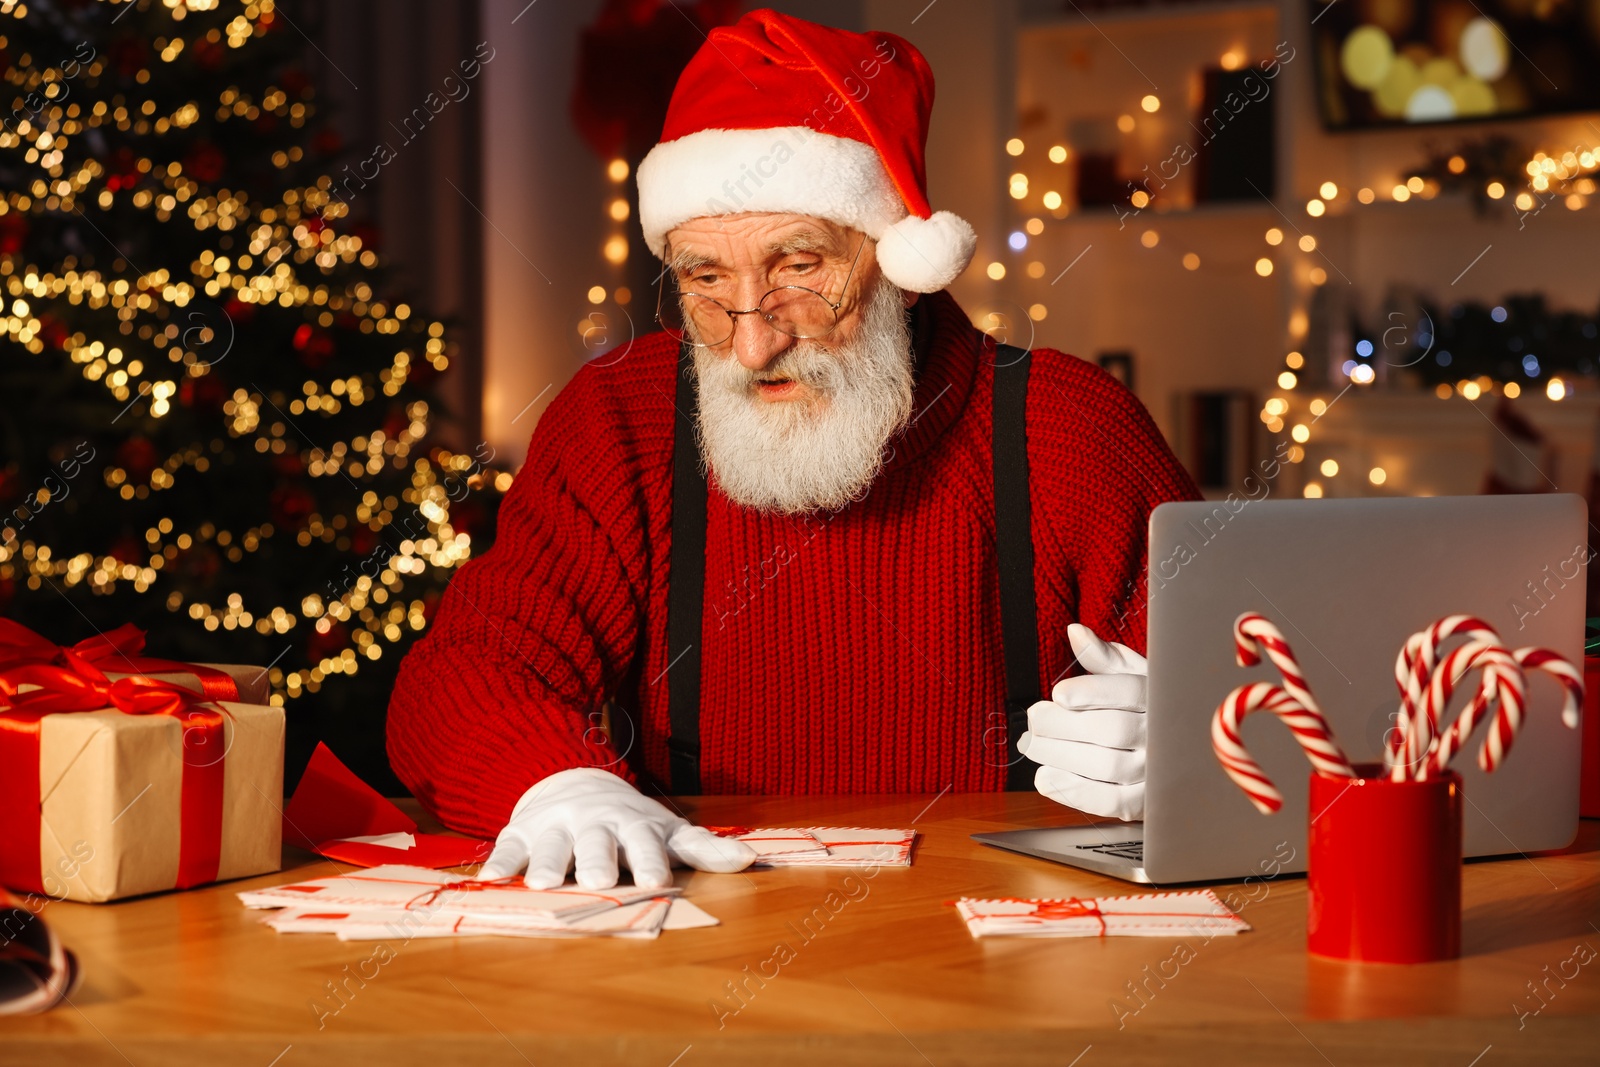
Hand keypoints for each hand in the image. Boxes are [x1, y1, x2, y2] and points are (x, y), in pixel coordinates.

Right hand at [476, 767, 756, 889]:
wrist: (576, 785)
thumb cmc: (631, 824)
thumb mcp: (668, 831)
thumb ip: (704, 849)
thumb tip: (750, 860)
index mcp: (633, 826)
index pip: (645, 843)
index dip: (650, 861)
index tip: (657, 882)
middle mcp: (594, 824)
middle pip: (596, 844)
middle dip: (596, 861)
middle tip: (598, 882)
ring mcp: (556, 826)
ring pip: (551, 846)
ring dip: (546, 863)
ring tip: (543, 883)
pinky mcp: (522, 832)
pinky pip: (508, 846)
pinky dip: (499, 861)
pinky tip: (490, 879)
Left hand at [1018, 623, 1147, 821]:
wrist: (1178, 749)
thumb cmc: (1145, 705)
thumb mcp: (1132, 675)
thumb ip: (1103, 658)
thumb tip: (1075, 632)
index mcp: (1160, 695)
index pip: (1129, 693)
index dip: (1092, 693)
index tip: (1058, 694)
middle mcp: (1163, 734)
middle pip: (1112, 730)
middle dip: (1064, 725)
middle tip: (1033, 720)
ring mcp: (1157, 771)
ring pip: (1108, 766)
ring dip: (1060, 756)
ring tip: (1031, 745)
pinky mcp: (1146, 802)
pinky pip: (1112, 802)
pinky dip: (1075, 792)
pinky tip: (1045, 777)